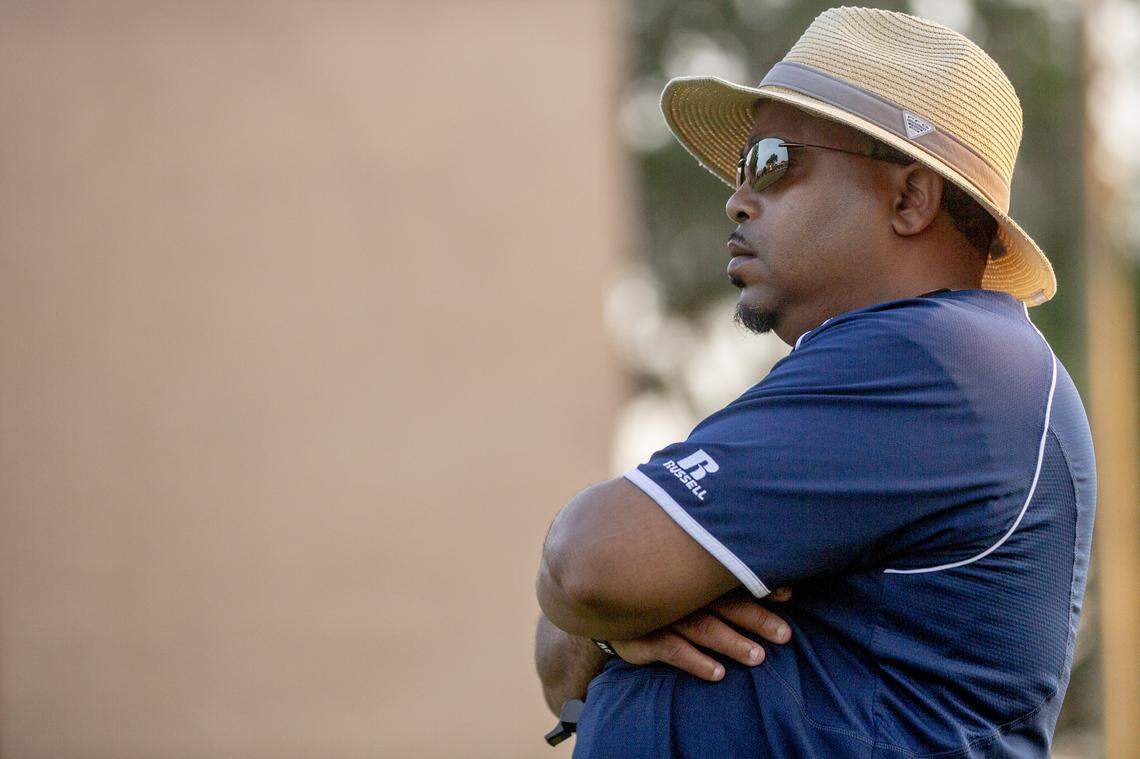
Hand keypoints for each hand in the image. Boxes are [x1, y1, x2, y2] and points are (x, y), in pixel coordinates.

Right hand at [609, 586, 792, 681]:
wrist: (598, 596)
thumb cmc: (657, 589)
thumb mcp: (682, 575)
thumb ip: (722, 577)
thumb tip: (782, 585)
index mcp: (690, 571)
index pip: (730, 576)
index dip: (759, 586)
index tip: (789, 595)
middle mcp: (677, 590)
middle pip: (722, 602)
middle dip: (755, 617)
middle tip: (785, 635)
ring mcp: (659, 613)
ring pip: (700, 626)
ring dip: (731, 642)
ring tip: (758, 657)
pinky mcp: (640, 636)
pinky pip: (670, 649)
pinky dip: (696, 661)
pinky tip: (719, 673)